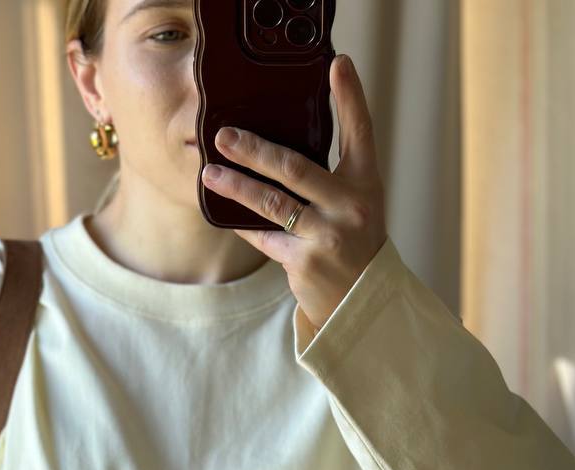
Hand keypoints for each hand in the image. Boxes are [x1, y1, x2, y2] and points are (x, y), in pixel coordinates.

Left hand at [200, 53, 387, 333]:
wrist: (362, 299)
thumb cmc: (352, 243)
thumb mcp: (355, 202)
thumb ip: (329, 175)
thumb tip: (279, 147)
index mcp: (365, 183)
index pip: (361, 132)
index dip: (351, 97)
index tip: (337, 65)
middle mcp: (350, 206)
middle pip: (295, 167)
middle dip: (255, 150)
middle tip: (224, 135)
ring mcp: (327, 235)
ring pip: (272, 202)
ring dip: (236, 186)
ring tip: (209, 172)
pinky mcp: (305, 262)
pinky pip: (264, 236)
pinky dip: (243, 223)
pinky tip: (221, 211)